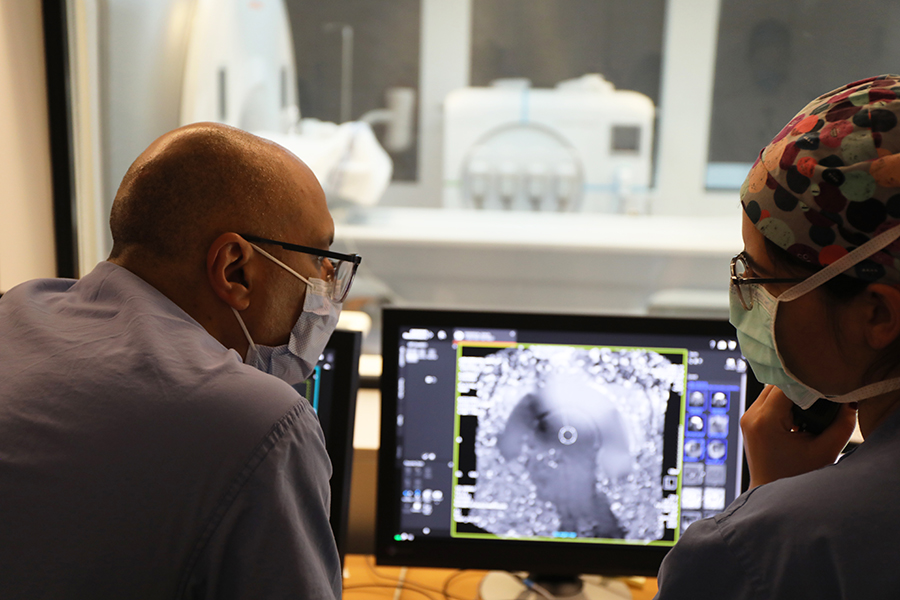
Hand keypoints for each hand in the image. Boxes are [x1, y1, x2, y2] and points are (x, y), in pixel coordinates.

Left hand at [741, 385, 856, 488]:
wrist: (771, 493)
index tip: (826, 387)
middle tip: (821, 396)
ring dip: (792, 394)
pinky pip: (767, 401)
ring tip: (811, 406)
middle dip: (800, 387)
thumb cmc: (795, 477)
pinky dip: (784, 402)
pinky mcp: (750, 421)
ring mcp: (747, 418)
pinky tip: (800, 413)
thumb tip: (850, 402)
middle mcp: (751, 415)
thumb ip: (842, 425)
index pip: (787, 385)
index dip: (808, 383)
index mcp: (765, 420)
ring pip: (772, 390)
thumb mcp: (824, 451)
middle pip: (778, 384)